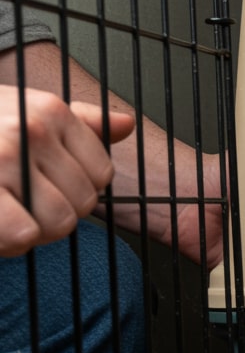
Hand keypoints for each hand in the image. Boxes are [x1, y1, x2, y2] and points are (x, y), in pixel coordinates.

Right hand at [0, 85, 134, 257]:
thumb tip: (125, 124)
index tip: (41, 184)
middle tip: (16, 202)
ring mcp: (4, 157)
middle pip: (83, 204)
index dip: (74, 190)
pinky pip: (25, 235)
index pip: (101, 176)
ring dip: (32, 231)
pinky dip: (9, 242)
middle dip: (54, 214)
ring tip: (4, 212)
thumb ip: (77, 122)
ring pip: (59, 223)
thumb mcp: (21, 111)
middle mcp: (31, 129)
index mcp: (49, 111)